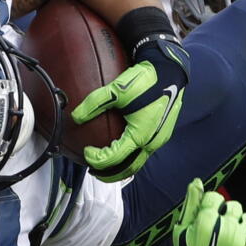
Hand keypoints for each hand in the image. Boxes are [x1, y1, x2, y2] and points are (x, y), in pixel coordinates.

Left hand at [72, 38, 189, 181]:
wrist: (170, 71)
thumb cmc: (145, 80)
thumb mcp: (117, 90)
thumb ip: (94, 103)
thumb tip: (76, 116)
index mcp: (140, 135)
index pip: (114, 158)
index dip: (97, 159)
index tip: (86, 151)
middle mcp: (152, 142)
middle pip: (128, 169)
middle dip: (109, 174)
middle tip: (93, 171)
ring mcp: (159, 139)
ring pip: (138, 162)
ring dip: (121, 167)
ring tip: (105, 165)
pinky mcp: (162, 133)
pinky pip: (144, 153)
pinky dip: (130, 157)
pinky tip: (122, 149)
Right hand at [136, 179, 245, 245]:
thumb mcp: (182, 230)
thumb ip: (191, 204)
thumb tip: (197, 181)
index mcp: (208, 222)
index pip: (215, 197)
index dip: (209, 206)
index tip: (206, 218)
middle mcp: (228, 230)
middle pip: (234, 205)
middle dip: (226, 213)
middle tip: (217, 228)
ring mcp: (244, 243)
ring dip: (238, 224)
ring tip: (228, 238)